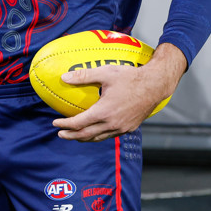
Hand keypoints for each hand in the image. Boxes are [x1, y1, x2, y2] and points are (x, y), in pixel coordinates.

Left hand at [51, 43, 185, 141]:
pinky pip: (109, 135)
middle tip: (60, 134)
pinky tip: (94, 130)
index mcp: (104, 112)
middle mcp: (112, 124)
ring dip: (84, 138)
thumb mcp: (105, 73)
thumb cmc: (130, 77)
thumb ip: (84, 76)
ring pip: (98, 138)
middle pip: (86, 135)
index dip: (65, 124)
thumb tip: (64, 77)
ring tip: (74, 135)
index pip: (79, 123)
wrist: (155, 85)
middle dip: (71, 136)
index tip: (55, 123)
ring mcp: (122, 128)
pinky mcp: (129, 128)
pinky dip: (98, 135)